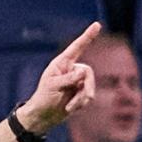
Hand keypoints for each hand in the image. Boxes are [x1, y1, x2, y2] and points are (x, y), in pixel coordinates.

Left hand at [16, 20, 102, 134]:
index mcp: (62, 63)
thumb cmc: (43, 99)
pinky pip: (88, 96)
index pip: (77, 47)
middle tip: (87, 98)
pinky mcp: (80, 93)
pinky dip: (81, 103)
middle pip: (88, 72)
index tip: (97, 25)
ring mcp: (77, 81)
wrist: (43, 116)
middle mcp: (71, 70)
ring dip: (82, 98)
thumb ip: (69, 78)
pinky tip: (70, 108)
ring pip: (89, 86)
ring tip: (70, 107)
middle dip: (87, 86)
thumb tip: (84, 72)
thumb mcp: (53, 86)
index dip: (87, 36)